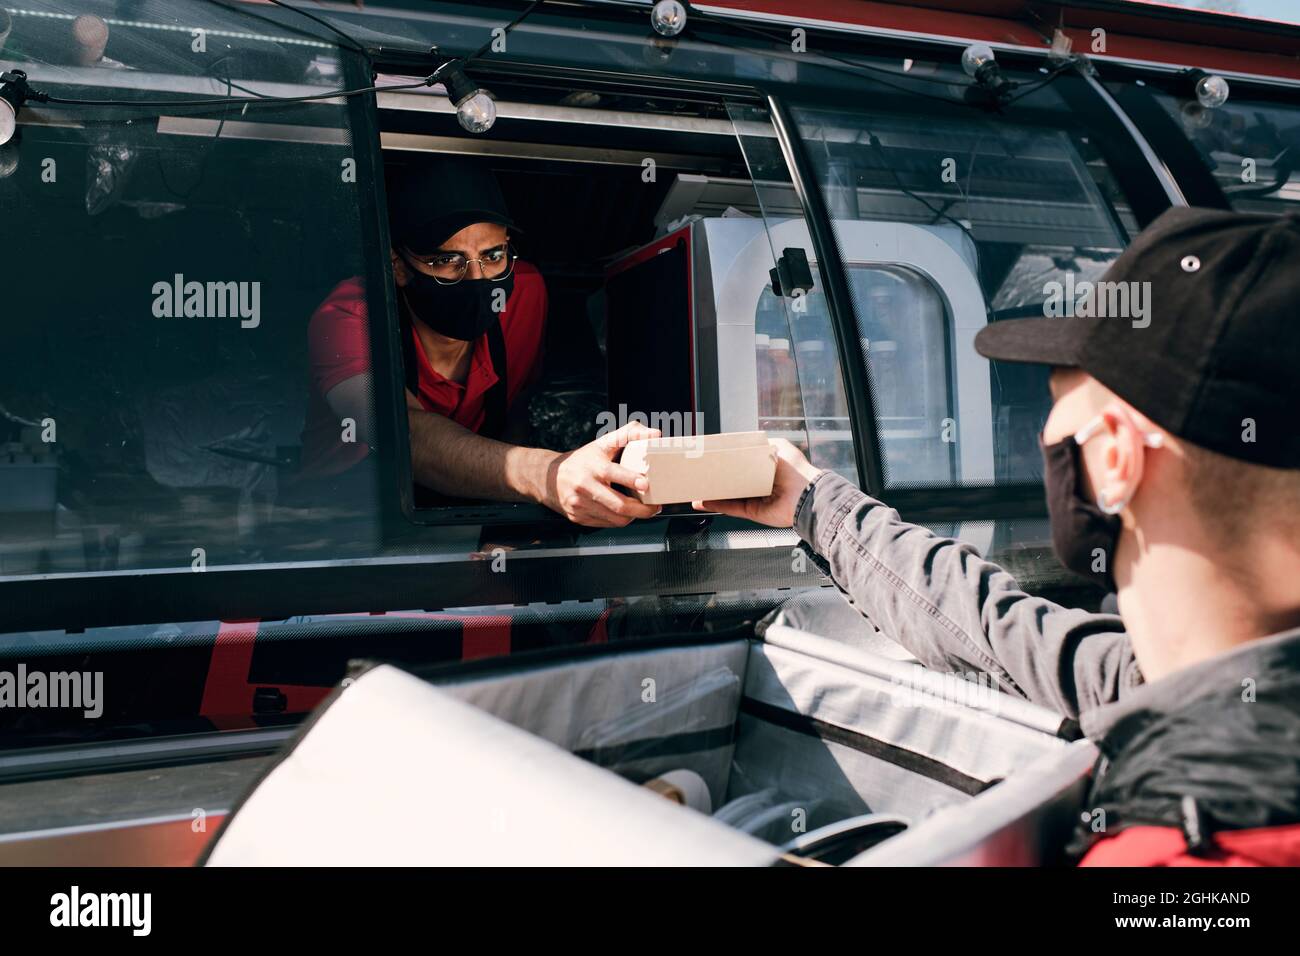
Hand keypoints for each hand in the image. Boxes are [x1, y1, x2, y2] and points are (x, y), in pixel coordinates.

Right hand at [545, 422, 663, 527]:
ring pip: (615, 519)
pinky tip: (625, 514)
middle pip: (618, 505)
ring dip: (633, 517)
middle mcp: (585, 487)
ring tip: (643, 511)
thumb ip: (629, 434)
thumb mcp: (602, 444)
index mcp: (592, 467)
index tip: (645, 484)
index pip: (613, 473)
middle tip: (655, 507)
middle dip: (642, 510)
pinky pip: (606, 524)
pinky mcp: (579, 518)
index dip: (631, 480)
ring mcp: (580, 505)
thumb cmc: (582, 460)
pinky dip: (619, 520)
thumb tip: (655, 434)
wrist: (549, 478)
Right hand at [693, 438, 821, 527]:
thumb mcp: (779, 446)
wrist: (805, 494)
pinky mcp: (752, 512)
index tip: (711, 458)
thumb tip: (749, 438)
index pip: (741, 464)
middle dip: (716, 478)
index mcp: (765, 468)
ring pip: (728, 496)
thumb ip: (763, 442)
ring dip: (711, 494)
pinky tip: (703, 501)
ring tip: (696, 488)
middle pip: (732, 481)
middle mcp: (759, 484)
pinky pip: (731, 508)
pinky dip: (716, 505)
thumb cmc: (797, 470)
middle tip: (700, 473)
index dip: (726, 461)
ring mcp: (755, 499)